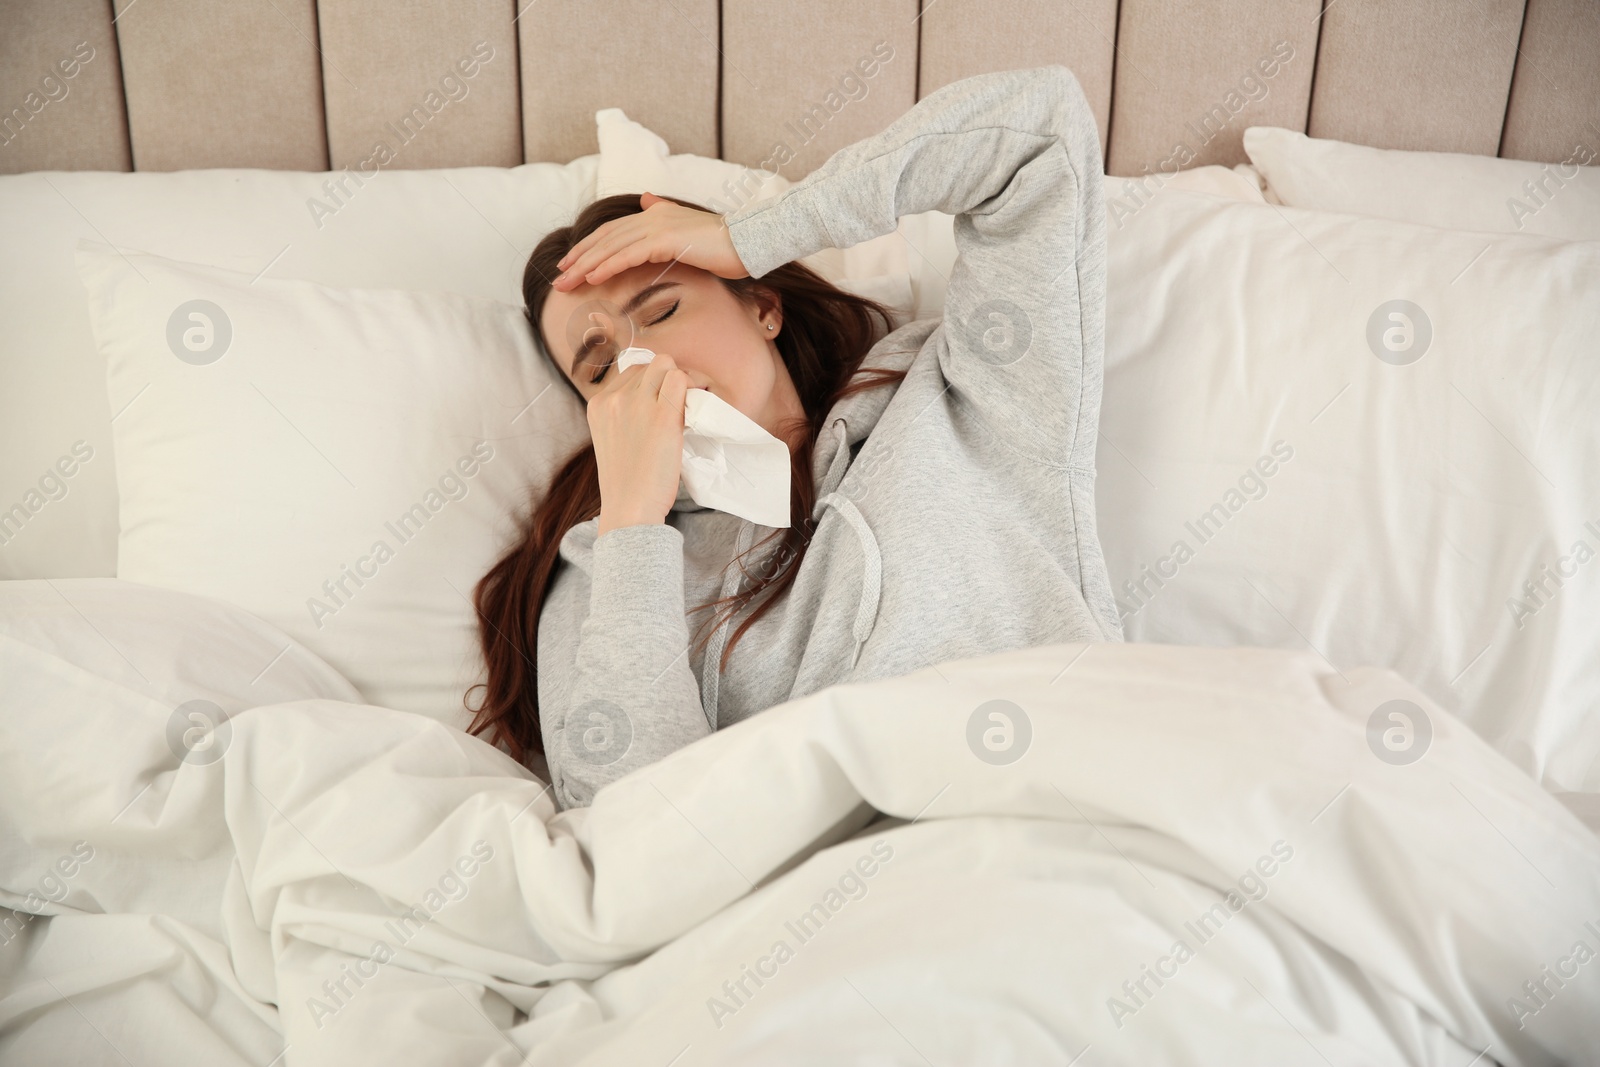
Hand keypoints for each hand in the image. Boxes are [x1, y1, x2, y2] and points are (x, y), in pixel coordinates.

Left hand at [553, 192, 749, 290]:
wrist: (748, 241)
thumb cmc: (722, 243)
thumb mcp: (688, 227)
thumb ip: (665, 214)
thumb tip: (648, 199)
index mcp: (655, 214)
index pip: (613, 231)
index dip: (589, 246)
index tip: (571, 264)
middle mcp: (652, 216)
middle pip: (605, 238)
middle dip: (579, 258)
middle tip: (559, 277)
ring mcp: (658, 227)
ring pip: (612, 247)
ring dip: (586, 265)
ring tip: (567, 282)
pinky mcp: (665, 241)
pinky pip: (628, 255)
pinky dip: (607, 265)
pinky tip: (592, 277)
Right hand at [589, 351, 689, 535]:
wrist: (630, 507)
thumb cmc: (627, 481)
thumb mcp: (612, 439)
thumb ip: (624, 415)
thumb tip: (653, 398)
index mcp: (598, 404)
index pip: (630, 372)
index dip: (652, 384)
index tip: (662, 403)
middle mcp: (613, 398)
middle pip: (649, 364)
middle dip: (667, 378)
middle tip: (679, 403)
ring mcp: (637, 404)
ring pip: (666, 364)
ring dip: (680, 381)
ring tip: (685, 406)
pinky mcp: (663, 415)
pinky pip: (681, 380)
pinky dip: (691, 390)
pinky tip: (693, 411)